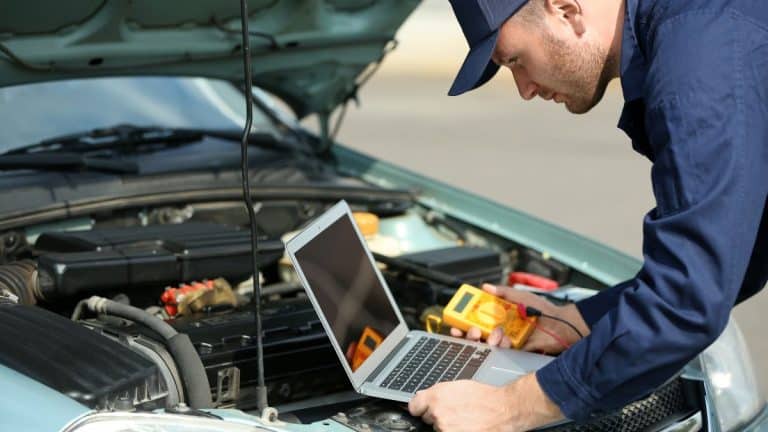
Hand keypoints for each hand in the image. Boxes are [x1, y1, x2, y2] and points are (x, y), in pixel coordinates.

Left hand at [408, 373, 563, 431]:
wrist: (501, 410)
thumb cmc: (483, 397)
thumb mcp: (457, 386)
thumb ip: (436, 392)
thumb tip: (423, 396)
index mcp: (435, 397)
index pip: (413, 406)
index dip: (420, 406)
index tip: (423, 408)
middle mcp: (437, 413)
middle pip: (426, 417)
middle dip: (436, 414)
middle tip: (452, 409)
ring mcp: (444, 428)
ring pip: (437, 427)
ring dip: (445, 424)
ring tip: (462, 417)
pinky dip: (453, 430)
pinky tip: (465, 425)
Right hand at [450, 284, 588, 353]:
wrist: (561, 325)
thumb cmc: (544, 309)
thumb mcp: (521, 297)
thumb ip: (504, 292)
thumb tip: (485, 286)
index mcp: (499, 315)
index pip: (476, 318)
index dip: (463, 320)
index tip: (455, 321)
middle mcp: (500, 328)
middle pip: (476, 333)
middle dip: (469, 333)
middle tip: (472, 330)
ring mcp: (506, 340)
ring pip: (486, 344)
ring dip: (486, 339)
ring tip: (495, 333)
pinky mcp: (515, 350)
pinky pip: (501, 350)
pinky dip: (501, 344)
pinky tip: (506, 339)